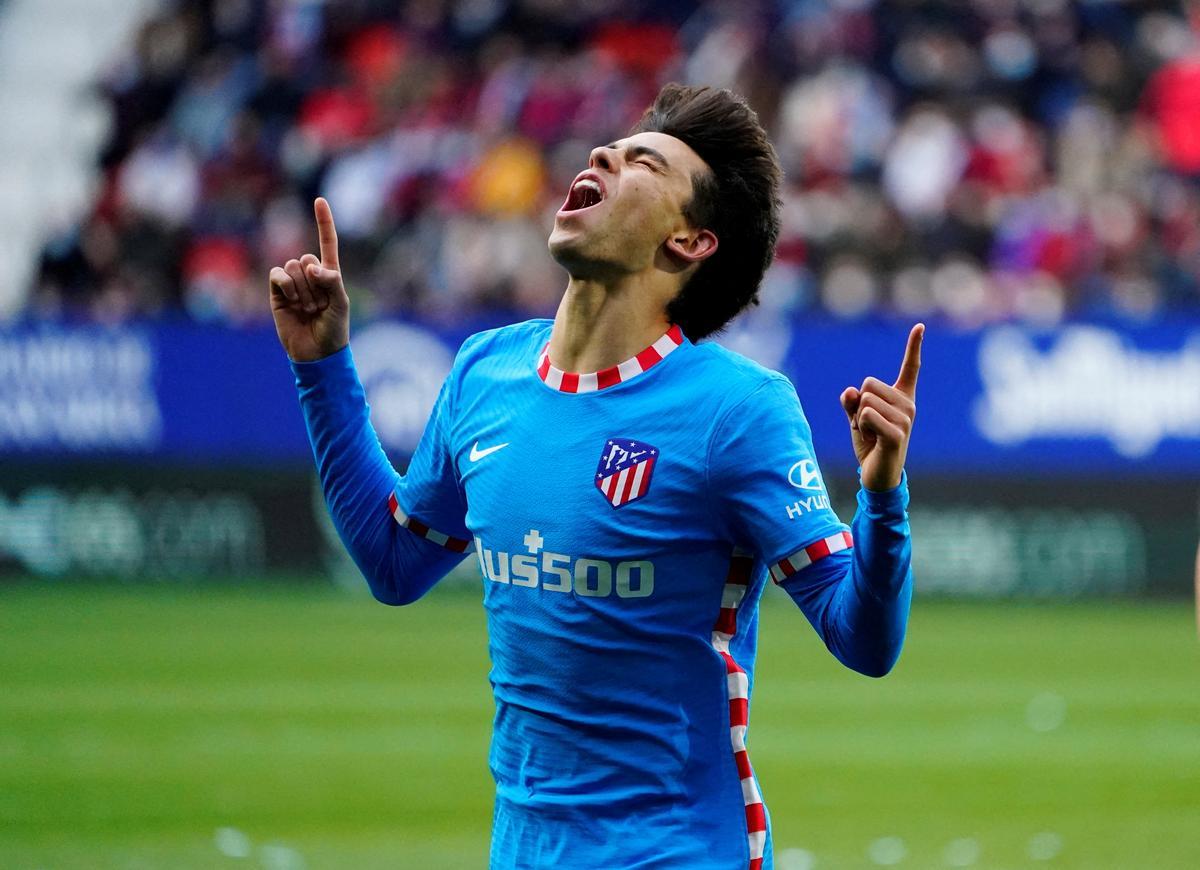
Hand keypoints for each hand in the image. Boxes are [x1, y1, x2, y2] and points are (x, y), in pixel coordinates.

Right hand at [268, 197, 349, 361]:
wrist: (316, 352)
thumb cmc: (334, 329)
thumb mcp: (341, 304)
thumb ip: (331, 281)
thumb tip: (311, 266)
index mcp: (329, 273)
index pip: (327, 242)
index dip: (323, 222)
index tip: (319, 200)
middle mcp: (310, 274)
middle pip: (306, 258)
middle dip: (314, 284)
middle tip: (319, 306)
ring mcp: (292, 283)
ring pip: (293, 268)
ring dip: (302, 290)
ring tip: (308, 309)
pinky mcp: (277, 292)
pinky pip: (278, 275)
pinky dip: (286, 286)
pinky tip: (292, 302)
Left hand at [840, 324, 923, 491]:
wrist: (878, 475)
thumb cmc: (870, 443)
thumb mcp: (856, 418)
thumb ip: (851, 402)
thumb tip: (849, 391)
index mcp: (902, 398)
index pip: (910, 368)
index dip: (914, 346)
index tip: (920, 326)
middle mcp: (908, 405)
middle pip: (868, 383)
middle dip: (858, 404)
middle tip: (866, 426)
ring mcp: (905, 420)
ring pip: (865, 401)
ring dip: (857, 419)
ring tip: (869, 435)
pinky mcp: (897, 434)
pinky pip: (866, 415)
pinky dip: (859, 427)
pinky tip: (871, 441)